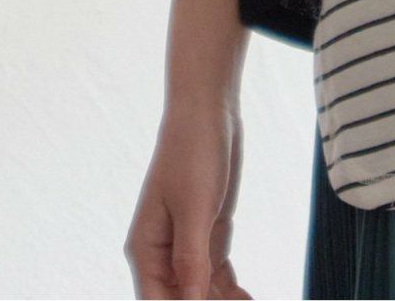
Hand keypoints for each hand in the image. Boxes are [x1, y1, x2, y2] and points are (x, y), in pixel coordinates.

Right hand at [124, 98, 253, 299]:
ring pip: (201, 291)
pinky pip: (217, 274)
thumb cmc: (192, 153)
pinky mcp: (208, 233)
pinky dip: (231, 290)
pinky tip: (248, 298)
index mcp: (146, 249)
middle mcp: (162, 253)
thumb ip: (191, 259)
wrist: (208, 111)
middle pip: (180, 299)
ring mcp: (186, 244)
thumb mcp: (195, 208)